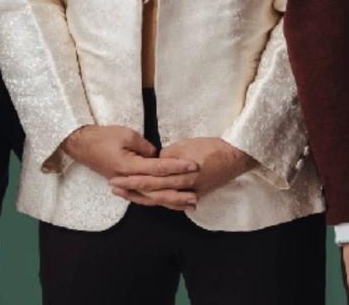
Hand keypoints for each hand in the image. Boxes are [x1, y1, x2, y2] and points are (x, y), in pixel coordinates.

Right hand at [63, 125, 198, 209]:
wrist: (83, 145)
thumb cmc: (104, 137)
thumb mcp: (126, 135)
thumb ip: (146, 147)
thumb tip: (159, 156)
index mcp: (129, 166)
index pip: (158, 168)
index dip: (177, 167)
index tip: (194, 165)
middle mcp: (129, 180)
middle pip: (157, 190)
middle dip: (178, 192)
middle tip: (197, 195)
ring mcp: (127, 185)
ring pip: (152, 198)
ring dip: (171, 201)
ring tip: (190, 204)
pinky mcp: (127, 186)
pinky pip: (145, 197)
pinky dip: (159, 201)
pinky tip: (172, 203)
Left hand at [110, 137, 254, 205]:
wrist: (235, 157)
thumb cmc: (211, 147)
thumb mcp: (186, 145)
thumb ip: (167, 156)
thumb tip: (155, 161)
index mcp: (179, 174)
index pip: (149, 179)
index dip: (131, 180)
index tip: (116, 178)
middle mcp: (183, 188)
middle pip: (152, 192)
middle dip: (131, 190)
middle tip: (113, 188)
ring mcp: (189, 194)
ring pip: (161, 200)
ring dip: (142, 198)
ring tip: (126, 195)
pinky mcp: (195, 195)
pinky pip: (173, 202)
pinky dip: (160, 202)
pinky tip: (149, 202)